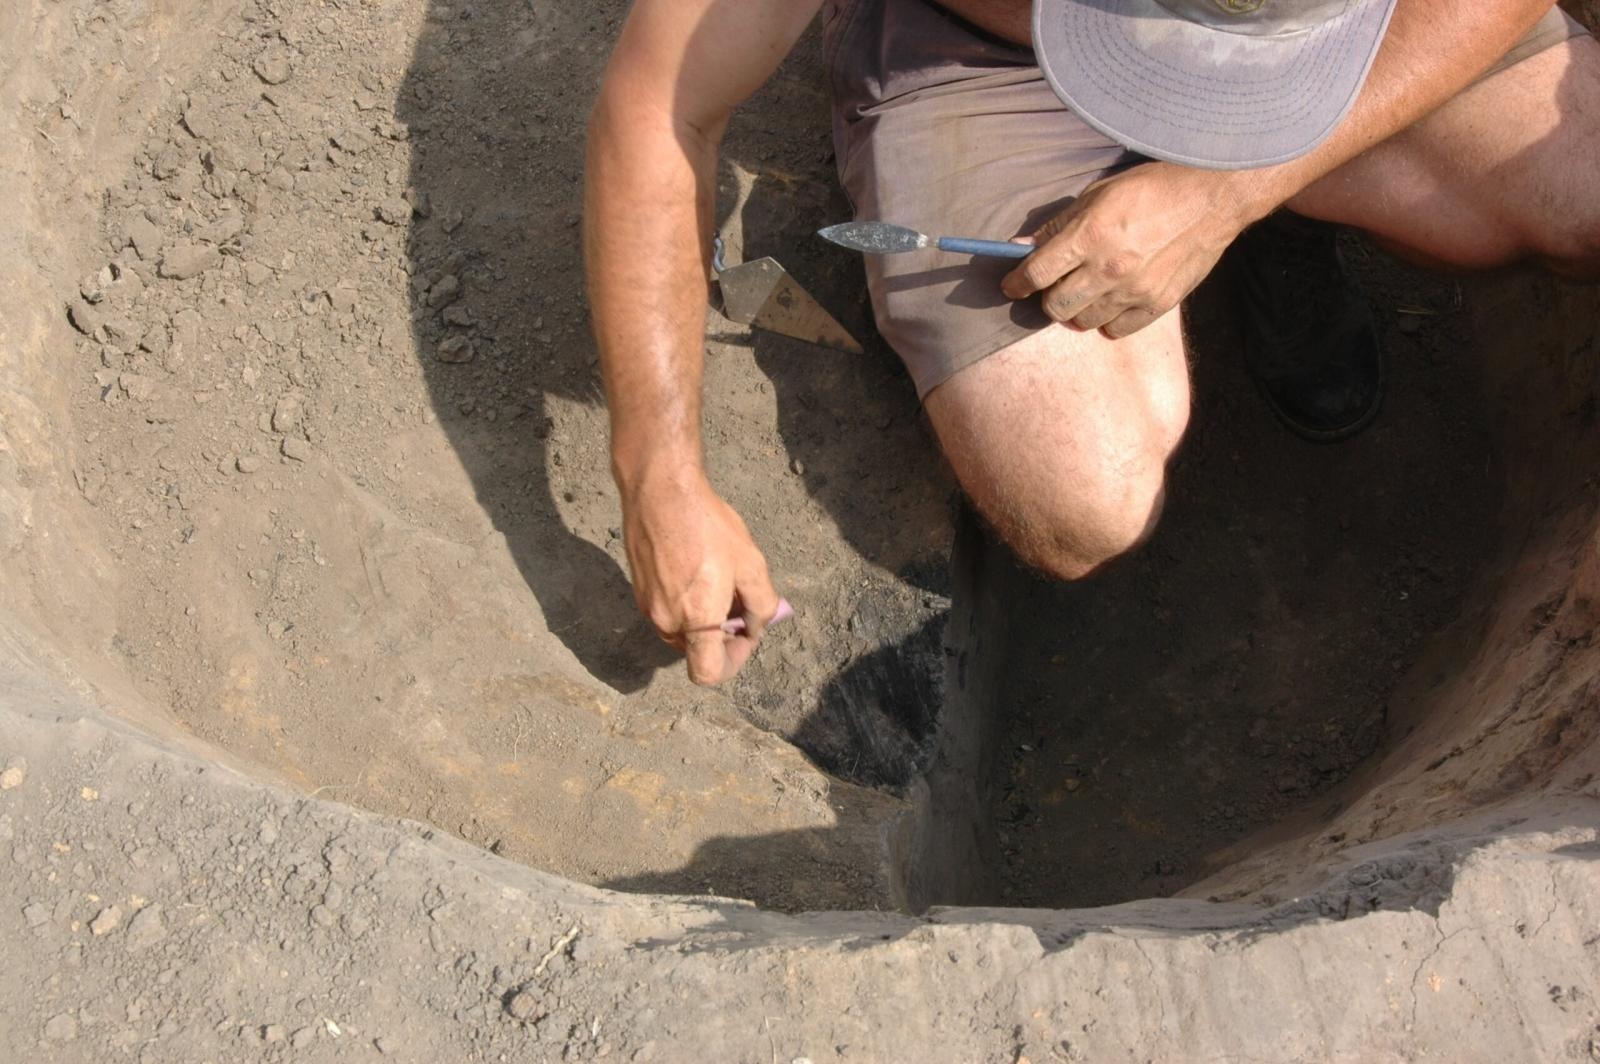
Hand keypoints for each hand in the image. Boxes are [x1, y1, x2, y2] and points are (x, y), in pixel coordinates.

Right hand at [620, 467, 780, 686]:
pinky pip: (668, 612)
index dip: (733, 663)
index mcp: (696, 619)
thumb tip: (756, 626)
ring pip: (682, 632)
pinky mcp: (639, 592)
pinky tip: (697, 570)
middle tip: (739, 600)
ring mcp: (648, 608)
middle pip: (696, 652)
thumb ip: (761, 604)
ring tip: (719, 581)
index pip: (708, 673)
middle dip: (722, 635)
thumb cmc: (707, 525)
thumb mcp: (750, 563)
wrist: (660, 492)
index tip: (744, 634)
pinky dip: (686, 605)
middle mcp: (667, 621)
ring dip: (704, 619)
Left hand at [1002, 161, 1273, 338]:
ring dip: (1077, 310)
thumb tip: (1021, 247)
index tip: (1012, 286)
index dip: (1017, 283)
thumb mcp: (1098, 194)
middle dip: (1047, 298)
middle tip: (1054, 286)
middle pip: (1055, 306)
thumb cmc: (1152, 188)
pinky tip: (1112, 301)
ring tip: (1087, 292)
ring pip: (1083, 322)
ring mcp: (1134, 290)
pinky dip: (1107, 321)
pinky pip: (1115, 331)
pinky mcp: (1158, 304)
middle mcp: (1109, 268)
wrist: (1212, 195)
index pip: (1036, 274)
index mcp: (1089, 235)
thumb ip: (1059, 224)